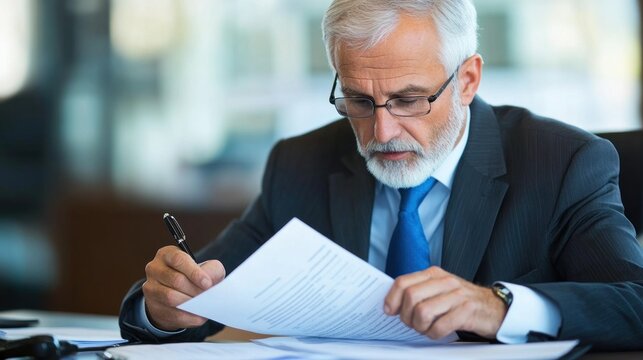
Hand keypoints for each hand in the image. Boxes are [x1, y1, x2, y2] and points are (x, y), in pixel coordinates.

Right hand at [142, 245, 225, 330]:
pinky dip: (188, 317)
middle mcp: (155, 268)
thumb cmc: (195, 277)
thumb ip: (211, 270)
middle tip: (208, 296)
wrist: (180, 294)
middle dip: (195, 290)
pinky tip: (199, 316)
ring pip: (170, 298)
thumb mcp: (207, 268)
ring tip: (203, 305)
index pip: (179, 260)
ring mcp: (150, 287)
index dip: (194, 272)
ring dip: (191, 303)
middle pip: (176, 280)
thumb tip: (209, 282)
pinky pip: (171, 313)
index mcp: (167, 254)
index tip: (207, 284)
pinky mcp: (152, 305)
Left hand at [384, 266, 506, 338]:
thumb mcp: (439, 289)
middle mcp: (445, 281)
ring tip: (426, 328)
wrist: (495, 307)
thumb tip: (392, 304)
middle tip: (412, 323)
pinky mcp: (467, 312)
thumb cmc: (462, 300)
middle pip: (411, 297)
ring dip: (420, 326)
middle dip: (406, 316)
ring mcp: (457, 296)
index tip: (390, 311)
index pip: (403, 282)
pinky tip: (438, 332)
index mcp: (434, 274)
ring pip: (423, 312)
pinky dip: (434, 334)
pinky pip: (440, 326)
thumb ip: (418, 291)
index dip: (392, 298)